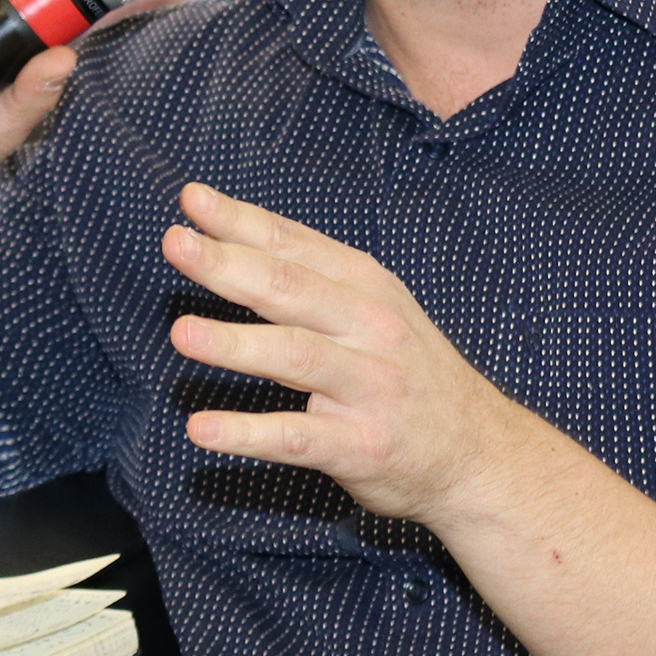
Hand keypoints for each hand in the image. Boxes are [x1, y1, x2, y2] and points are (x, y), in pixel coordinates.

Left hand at [161, 182, 531, 523]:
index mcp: (367, 289)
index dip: (243, 222)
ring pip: (296, 357)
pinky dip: (248, 433)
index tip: (192, 202)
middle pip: (291, 290)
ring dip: (237, 343)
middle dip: (230, 265)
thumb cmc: (412, 377)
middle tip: (177, 244)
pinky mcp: (361, 446)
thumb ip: (315, 285)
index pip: (295, 247)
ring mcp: (368, 388)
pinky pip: (299, 437)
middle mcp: (370, 330)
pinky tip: (203, 429)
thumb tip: (234, 248)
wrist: (479, 453)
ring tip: (182, 333)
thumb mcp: (379, 313)